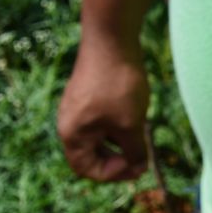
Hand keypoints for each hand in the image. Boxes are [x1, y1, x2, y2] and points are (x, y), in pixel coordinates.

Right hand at [56, 39, 148, 181]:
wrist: (112, 38)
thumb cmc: (118, 85)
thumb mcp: (131, 125)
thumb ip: (135, 152)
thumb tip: (139, 168)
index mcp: (72, 134)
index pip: (88, 169)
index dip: (114, 174)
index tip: (137, 166)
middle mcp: (69, 122)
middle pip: (92, 156)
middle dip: (118, 161)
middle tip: (142, 160)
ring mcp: (77, 108)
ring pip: (99, 139)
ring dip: (120, 144)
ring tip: (140, 137)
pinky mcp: (87, 96)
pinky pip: (101, 122)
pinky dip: (117, 128)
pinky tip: (135, 119)